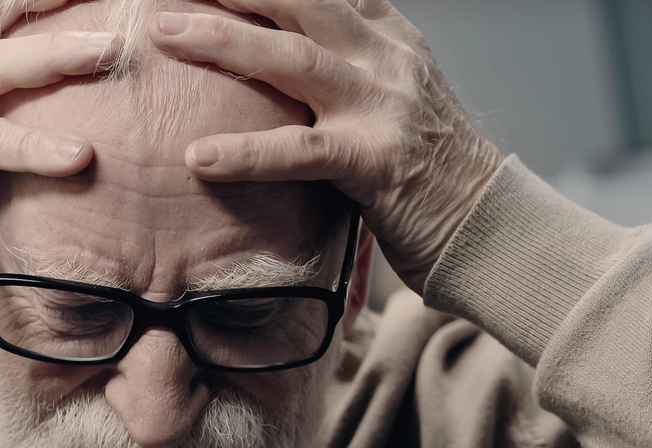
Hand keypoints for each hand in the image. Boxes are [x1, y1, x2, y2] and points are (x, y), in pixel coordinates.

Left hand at [148, 0, 503, 292]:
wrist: (486, 221)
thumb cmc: (425, 166)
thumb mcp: (391, 93)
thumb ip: (346, 60)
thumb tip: (279, 45)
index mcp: (388, 36)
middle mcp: (386, 58)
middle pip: (301, 1)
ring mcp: (383, 106)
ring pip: (294, 59)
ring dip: (224, 42)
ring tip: (166, 34)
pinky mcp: (376, 162)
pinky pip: (302, 153)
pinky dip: (248, 154)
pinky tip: (201, 157)